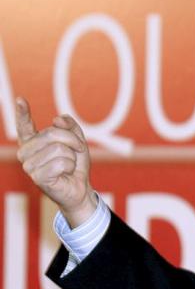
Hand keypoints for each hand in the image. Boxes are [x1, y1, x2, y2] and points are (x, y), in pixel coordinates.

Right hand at [15, 97, 96, 227]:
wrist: (80, 189)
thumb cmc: (75, 166)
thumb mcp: (77, 143)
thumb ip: (70, 127)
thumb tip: (58, 119)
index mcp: (33, 142)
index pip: (24, 125)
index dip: (22, 112)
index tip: (20, 99)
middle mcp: (26, 152)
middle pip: (52, 134)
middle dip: (72, 141)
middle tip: (77, 151)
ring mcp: (29, 165)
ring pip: (59, 149)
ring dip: (72, 157)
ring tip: (68, 166)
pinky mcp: (37, 177)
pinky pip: (61, 163)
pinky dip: (71, 167)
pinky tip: (65, 174)